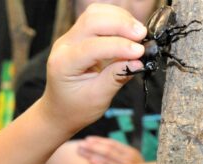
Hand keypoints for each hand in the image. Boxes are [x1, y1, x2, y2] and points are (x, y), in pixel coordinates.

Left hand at [41, 4, 146, 133]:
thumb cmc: (76, 108)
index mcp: (63, 64)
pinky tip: (129, 31)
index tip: (140, 51)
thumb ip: (117, 77)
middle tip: (143, 36)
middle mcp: (63, 46)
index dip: (119, 46)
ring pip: (96, 13)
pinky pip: (98, 17)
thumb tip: (138, 61)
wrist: (59, 110)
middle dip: (121, 24)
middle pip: (92, 20)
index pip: (92, 46)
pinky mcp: (79, 34)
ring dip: (120, 18)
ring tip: (139, 33)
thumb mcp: (98, 98)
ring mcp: (70, 37)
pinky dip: (116, 19)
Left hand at [77, 135, 143, 163]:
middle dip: (93, 147)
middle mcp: (131, 161)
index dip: (99, 141)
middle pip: (109, 151)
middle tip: (79, 146)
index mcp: (131, 153)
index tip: (86, 139)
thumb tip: (96, 145)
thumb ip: (117, 154)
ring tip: (81, 151)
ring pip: (109, 159)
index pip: (113, 144)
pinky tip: (91, 161)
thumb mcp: (129, 162)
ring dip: (93, 154)